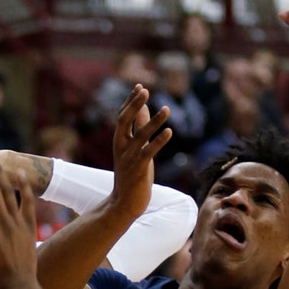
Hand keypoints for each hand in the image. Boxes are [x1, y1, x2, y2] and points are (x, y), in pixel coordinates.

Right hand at [109, 85, 172, 217]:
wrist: (124, 202)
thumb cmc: (131, 174)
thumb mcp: (134, 148)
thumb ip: (139, 129)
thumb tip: (144, 108)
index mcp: (119, 141)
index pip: (122, 116)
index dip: (130, 101)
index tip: (139, 86)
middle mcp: (121, 147)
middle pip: (125, 121)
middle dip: (134, 105)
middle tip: (144, 90)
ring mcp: (129, 158)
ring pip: (141, 136)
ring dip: (154, 122)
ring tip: (167, 109)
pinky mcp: (138, 169)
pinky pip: (148, 152)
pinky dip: (158, 141)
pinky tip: (169, 132)